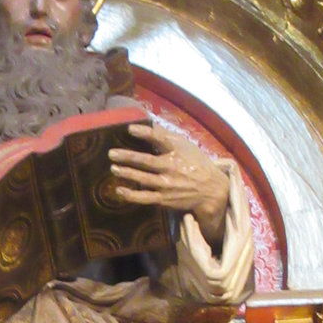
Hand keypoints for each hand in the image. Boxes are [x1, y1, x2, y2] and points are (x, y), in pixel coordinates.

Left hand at [109, 120, 229, 246]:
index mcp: (178, 151)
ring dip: (127, 174)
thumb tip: (149, 123)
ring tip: (113, 168)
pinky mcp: (164, 199)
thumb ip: (167, 136)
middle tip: (111, 153)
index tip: (130, 129)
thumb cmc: (196, 163)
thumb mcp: (186, 146)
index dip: (145, 133)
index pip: (160, 139)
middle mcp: (172, 167)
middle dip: (128, 157)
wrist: (210, 190)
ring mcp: (167, 184)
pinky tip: (119, 190)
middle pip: (147, 161)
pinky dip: (131, 195)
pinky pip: (144, 197)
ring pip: (143, 179)